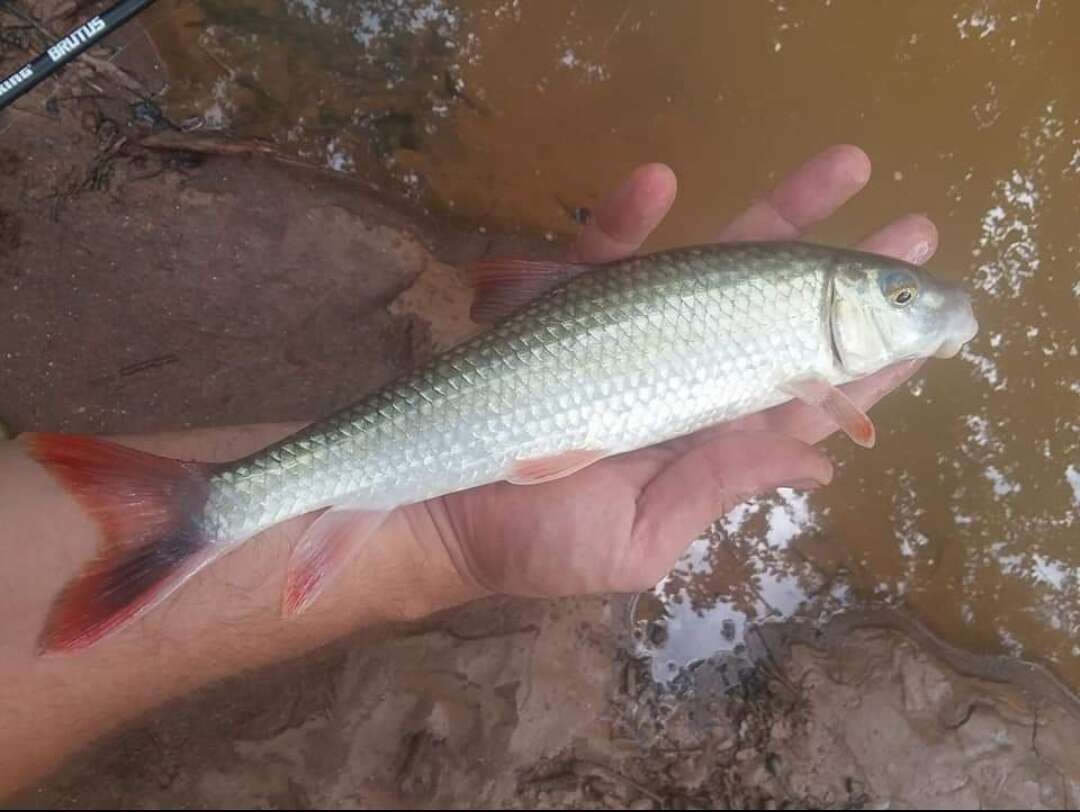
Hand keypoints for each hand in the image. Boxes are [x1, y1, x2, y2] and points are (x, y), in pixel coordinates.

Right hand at [410, 145, 936, 597]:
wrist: (438, 518)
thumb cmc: (539, 545)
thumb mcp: (641, 538)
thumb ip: (721, 485)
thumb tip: (823, 460)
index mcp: (706, 436)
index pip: (801, 394)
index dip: (864, 362)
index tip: (928, 326)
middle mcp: (681, 377)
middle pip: (772, 314)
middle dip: (840, 270)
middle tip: (915, 227)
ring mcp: (626, 337)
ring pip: (708, 266)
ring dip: (771, 215)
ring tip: (842, 167)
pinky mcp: (565, 311)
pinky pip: (600, 254)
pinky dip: (625, 218)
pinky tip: (659, 182)